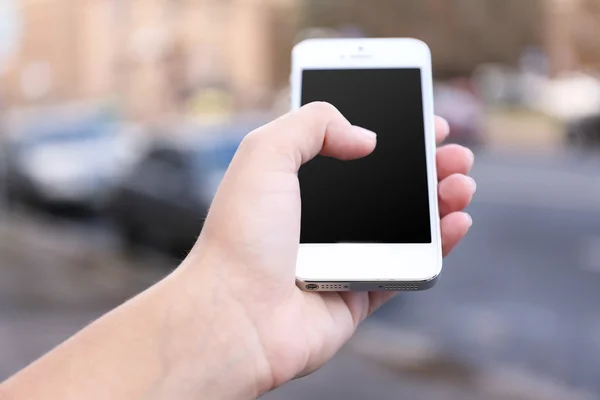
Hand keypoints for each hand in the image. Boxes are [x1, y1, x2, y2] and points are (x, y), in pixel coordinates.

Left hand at [171, 102, 475, 397]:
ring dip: (440, 199)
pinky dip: (438, 245)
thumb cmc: (242, 235)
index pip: (352, 149)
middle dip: (426, 165)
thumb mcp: (266, 153)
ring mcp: (343, 254)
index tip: (423, 122)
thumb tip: (365, 138)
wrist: (237, 313)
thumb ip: (314, 124)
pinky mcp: (360, 290)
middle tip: (453, 153)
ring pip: (405, 223)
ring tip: (462, 182)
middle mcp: (322, 217)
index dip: (391, 133)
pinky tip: (457, 221)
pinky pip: (408, 266)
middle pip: (386, 185)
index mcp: (297, 183)